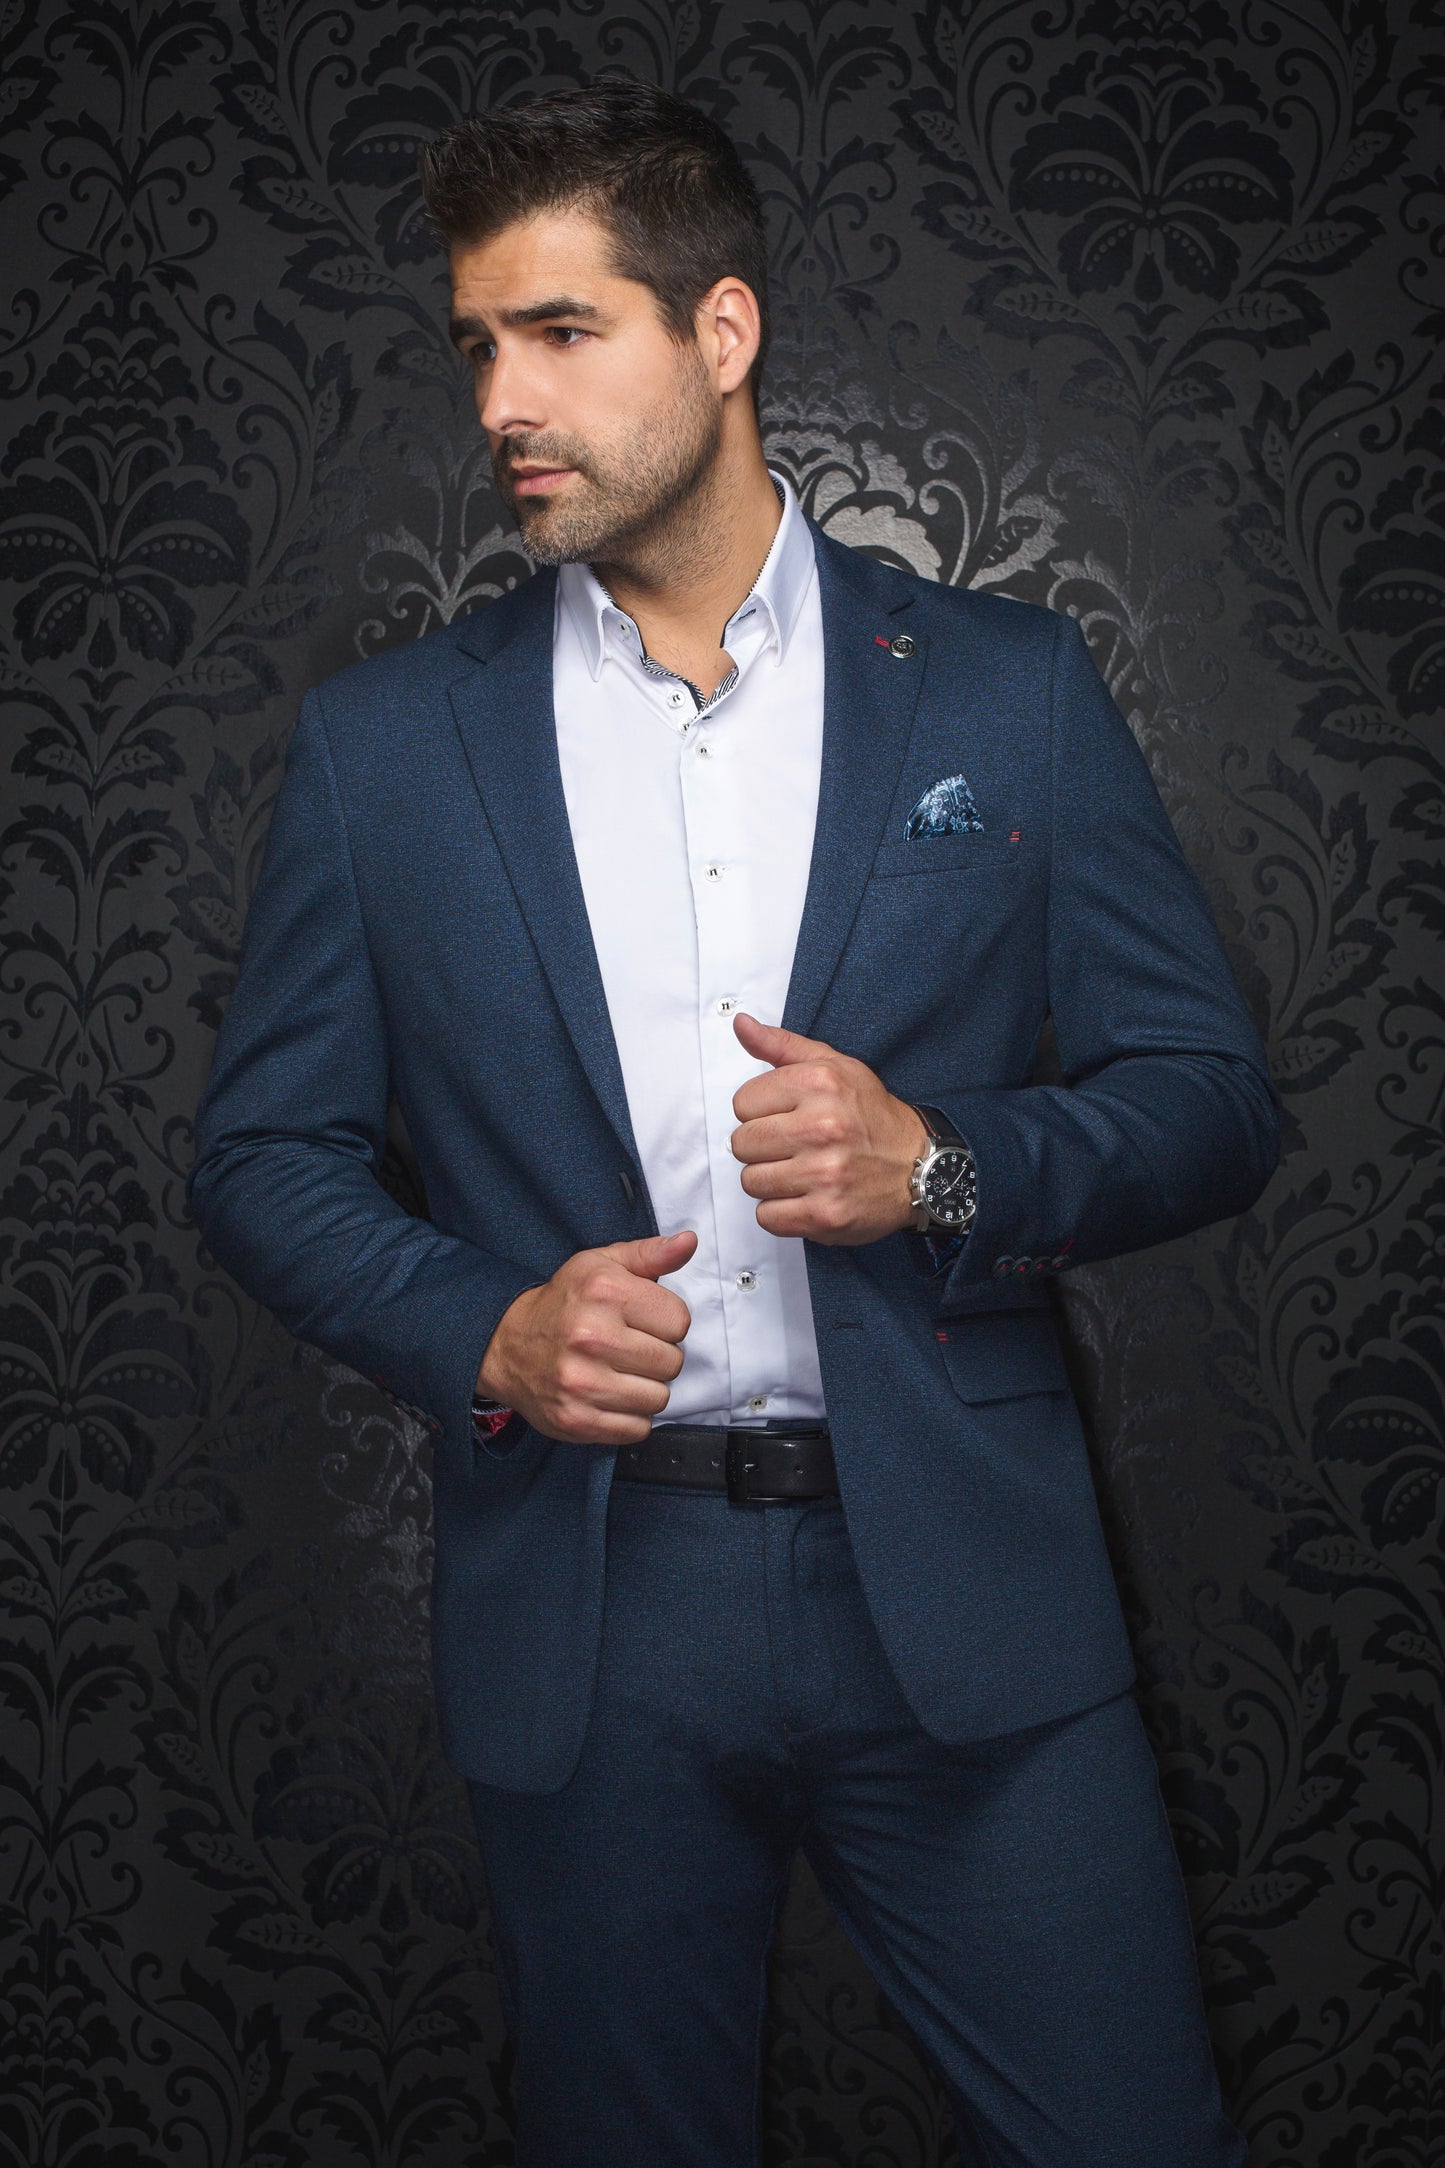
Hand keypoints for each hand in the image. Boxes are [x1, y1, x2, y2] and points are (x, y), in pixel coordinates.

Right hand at [477, 1230, 695, 1443]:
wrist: (506, 1346)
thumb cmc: (563, 1303)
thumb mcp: (601, 1265)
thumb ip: (649, 1254)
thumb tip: (689, 1242)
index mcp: (604, 1292)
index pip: (680, 1320)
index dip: (666, 1322)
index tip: (643, 1321)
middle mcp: (591, 1337)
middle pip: (672, 1362)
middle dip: (657, 1356)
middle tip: (629, 1349)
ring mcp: (581, 1383)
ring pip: (658, 1398)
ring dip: (646, 1388)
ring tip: (619, 1372)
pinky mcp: (576, 1420)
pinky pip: (637, 1429)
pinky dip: (630, 1417)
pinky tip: (610, 1396)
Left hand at [729, 1014, 927, 1244]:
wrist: (920, 1168)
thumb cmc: (872, 1117)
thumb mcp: (834, 1067)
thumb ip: (782, 1046)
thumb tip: (741, 1025)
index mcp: (820, 1083)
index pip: (743, 1102)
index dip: (759, 1112)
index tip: (784, 1117)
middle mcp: (822, 1127)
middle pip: (742, 1143)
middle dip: (761, 1147)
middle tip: (792, 1147)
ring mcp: (824, 1174)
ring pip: (751, 1181)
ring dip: (769, 1180)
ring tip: (799, 1171)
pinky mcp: (825, 1215)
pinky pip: (766, 1217)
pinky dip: (780, 1212)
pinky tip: (804, 1196)